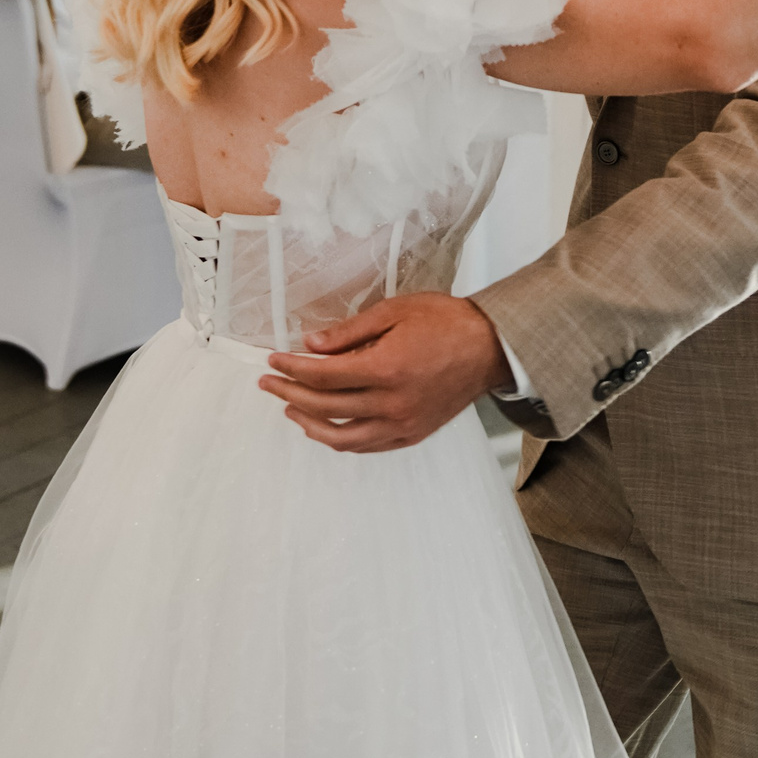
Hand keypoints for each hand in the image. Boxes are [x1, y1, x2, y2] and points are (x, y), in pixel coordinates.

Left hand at [260, 293, 511, 452]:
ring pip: (341, 437)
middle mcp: (392, 403)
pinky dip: (339, 439)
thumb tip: (311, 344)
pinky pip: (366, 445)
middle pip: (324, 406)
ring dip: (308, 424)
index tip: (273, 361)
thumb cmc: (446, 322)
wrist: (489, 347)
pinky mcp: (411, 434)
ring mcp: (402, 423)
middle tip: (268, 382)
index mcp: (387, 369)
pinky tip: (324, 426)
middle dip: (289, 392)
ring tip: (290, 407)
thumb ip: (350, 332)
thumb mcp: (395, 312)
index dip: (292, 368)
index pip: (323, 375)